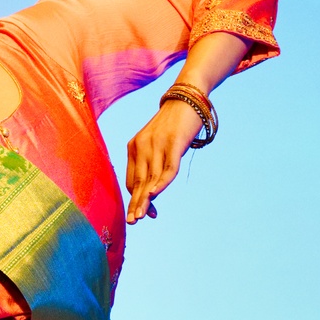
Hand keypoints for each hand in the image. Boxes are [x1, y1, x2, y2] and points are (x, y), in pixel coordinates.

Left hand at [125, 100, 202, 223]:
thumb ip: (154, 163)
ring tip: (142, 216)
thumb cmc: (173, 124)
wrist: (186, 98)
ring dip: (146, 198)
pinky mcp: (174, 142)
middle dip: (136, 203)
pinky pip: (167, 167)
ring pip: (150, 177)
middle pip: (138, 181)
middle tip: (132, 222)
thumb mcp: (158, 142)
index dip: (136, 198)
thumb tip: (152, 190)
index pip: (132, 179)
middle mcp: (142, 145)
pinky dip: (161, 182)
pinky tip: (155, 194)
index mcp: (134, 146)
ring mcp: (158, 144)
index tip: (142, 213)